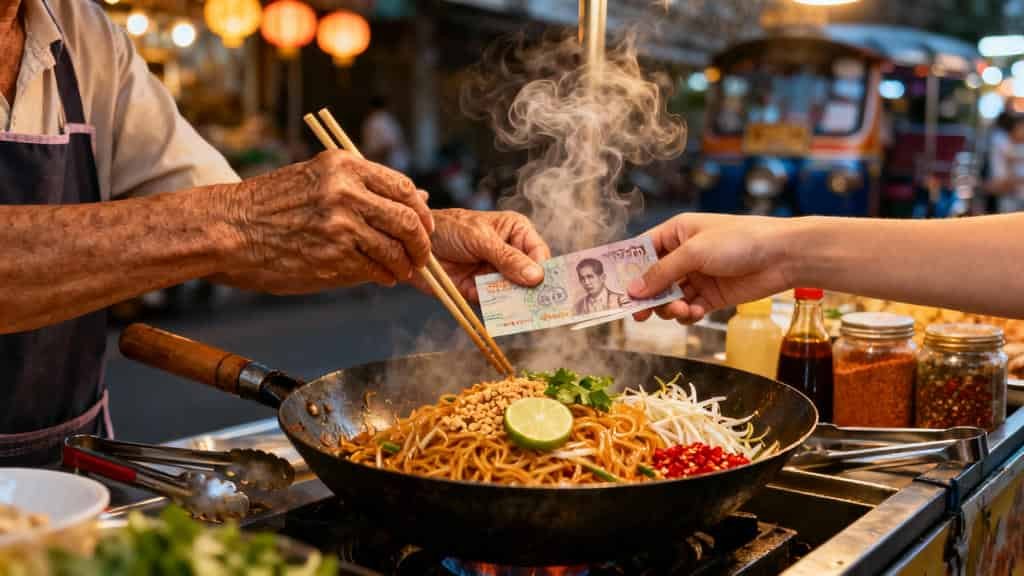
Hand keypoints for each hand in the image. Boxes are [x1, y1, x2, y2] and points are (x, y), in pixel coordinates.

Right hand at [225, 150, 433, 292]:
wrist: (228, 229)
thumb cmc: (272, 205)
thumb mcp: (317, 178)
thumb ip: (365, 187)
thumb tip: (419, 198)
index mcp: (344, 166)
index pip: (403, 188)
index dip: (421, 211)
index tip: (425, 226)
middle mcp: (345, 191)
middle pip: (407, 220)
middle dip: (421, 243)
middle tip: (421, 255)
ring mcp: (340, 225)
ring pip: (393, 249)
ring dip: (404, 264)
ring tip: (401, 270)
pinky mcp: (332, 256)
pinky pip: (373, 269)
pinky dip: (383, 275)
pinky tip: (382, 277)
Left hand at [414, 209, 550, 300]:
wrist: (414, 246)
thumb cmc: (449, 229)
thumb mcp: (480, 239)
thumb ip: (508, 258)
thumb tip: (536, 276)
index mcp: (516, 233)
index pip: (539, 252)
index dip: (543, 269)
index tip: (543, 285)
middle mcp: (511, 254)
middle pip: (531, 277)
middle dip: (533, 290)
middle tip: (540, 305)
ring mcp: (496, 275)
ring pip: (515, 293)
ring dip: (516, 303)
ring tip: (522, 313)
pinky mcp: (482, 292)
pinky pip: (496, 304)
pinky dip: (498, 310)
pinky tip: (502, 315)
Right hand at [626, 213, 797, 322]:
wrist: (783, 257)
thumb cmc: (740, 241)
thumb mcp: (695, 252)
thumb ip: (662, 272)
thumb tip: (632, 290)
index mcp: (676, 233)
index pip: (641, 250)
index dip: (626, 269)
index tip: (612, 289)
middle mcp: (683, 254)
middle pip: (652, 279)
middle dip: (647, 297)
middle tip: (640, 314)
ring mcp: (697, 276)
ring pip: (669, 298)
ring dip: (670, 308)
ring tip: (681, 310)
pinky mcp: (711, 296)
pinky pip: (688, 309)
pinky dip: (688, 314)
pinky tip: (696, 312)